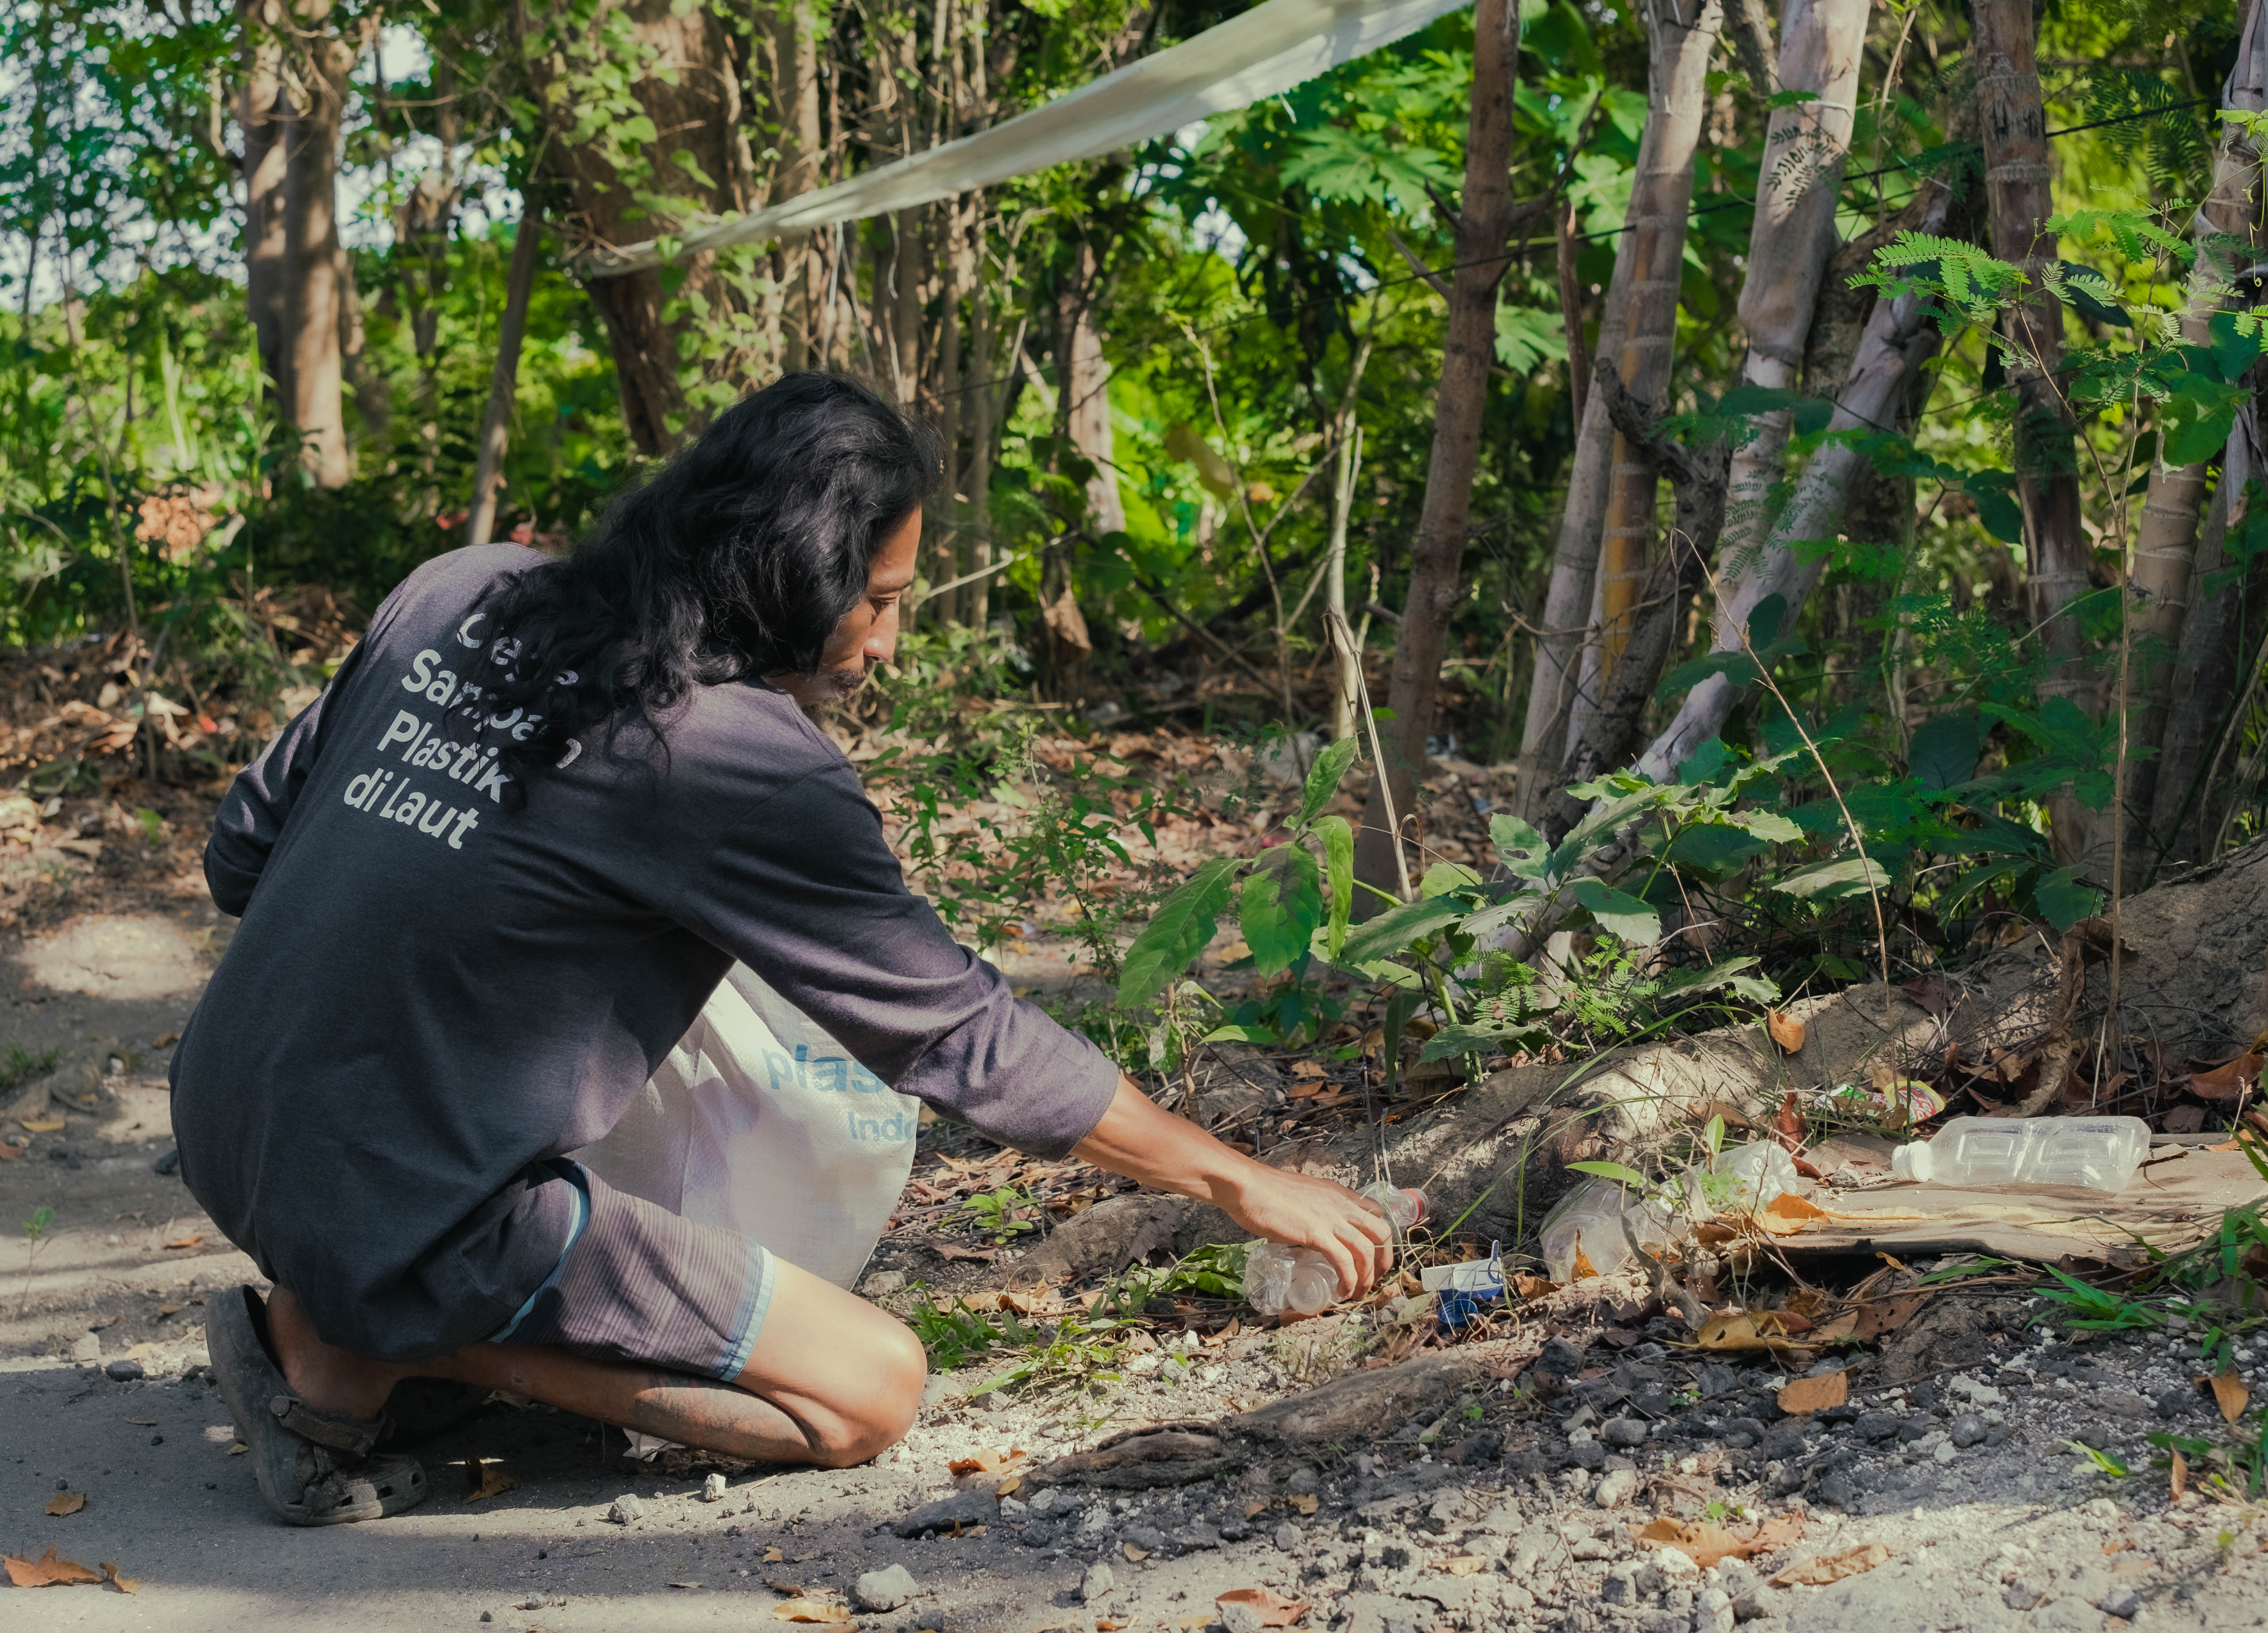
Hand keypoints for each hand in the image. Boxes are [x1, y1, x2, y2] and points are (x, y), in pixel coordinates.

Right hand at [1067, 1074, 1392, 1300]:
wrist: (1246, 1186)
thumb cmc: (1264, 1191)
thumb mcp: (1300, 1196)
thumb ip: (1312, 1211)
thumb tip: (1309, 1230)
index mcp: (1339, 1194)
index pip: (1375, 1212)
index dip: (1381, 1237)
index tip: (1375, 1256)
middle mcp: (1342, 1204)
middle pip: (1382, 1231)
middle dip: (1384, 1258)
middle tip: (1373, 1277)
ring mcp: (1331, 1218)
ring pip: (1368, 1249)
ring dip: (1368, 1276)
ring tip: (1358, 1292)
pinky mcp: (1317, 1233)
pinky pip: (1345, 1261)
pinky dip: (1349, 1280)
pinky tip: (1342, 1292)